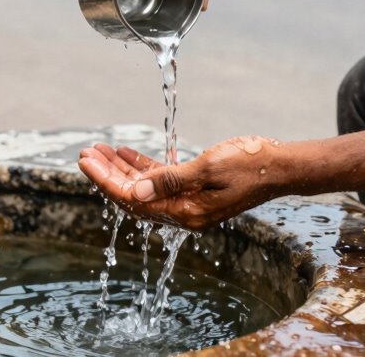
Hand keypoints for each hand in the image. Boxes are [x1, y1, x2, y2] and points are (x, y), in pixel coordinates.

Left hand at [78, 136, 283, 230]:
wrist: (280, 166)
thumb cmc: (249, 164)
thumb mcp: (207, 168)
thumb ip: (169, 181)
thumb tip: (134, 192)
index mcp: (186, 213)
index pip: (133, 200)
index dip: (106, 180)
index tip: (86, 160)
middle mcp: (184, 213)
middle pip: (133, 197)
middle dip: (107, 175)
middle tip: (85, 153)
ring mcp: (188, 203)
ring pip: (144, 189)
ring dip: (121, 169)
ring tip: (99, 150)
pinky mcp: (194, 190)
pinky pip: (160, 182)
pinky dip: (142, 167)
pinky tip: (126, 153)